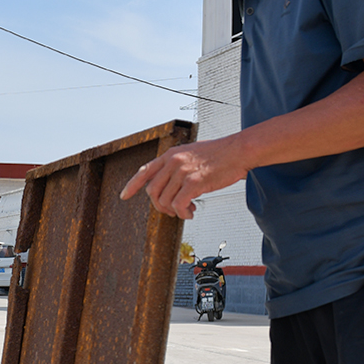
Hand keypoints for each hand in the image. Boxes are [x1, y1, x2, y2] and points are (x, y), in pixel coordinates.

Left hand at [118, 137, 247, 219]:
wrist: (238, 151)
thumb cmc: (219, 154)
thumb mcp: (191, 153)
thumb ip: (177, 165)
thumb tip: (169, 183)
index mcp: (170, 155)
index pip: (144, 171)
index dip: (132, 185)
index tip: (124, 195)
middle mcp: (173, 162)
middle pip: (152, 191)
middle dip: (159, 205)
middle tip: (170, 210)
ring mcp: (183, 172)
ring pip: (165, 200)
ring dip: (174, 211)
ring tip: (186, 210)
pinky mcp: (194, 183)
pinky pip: (179, 205)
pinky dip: (182, 213)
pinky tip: (190, 212)